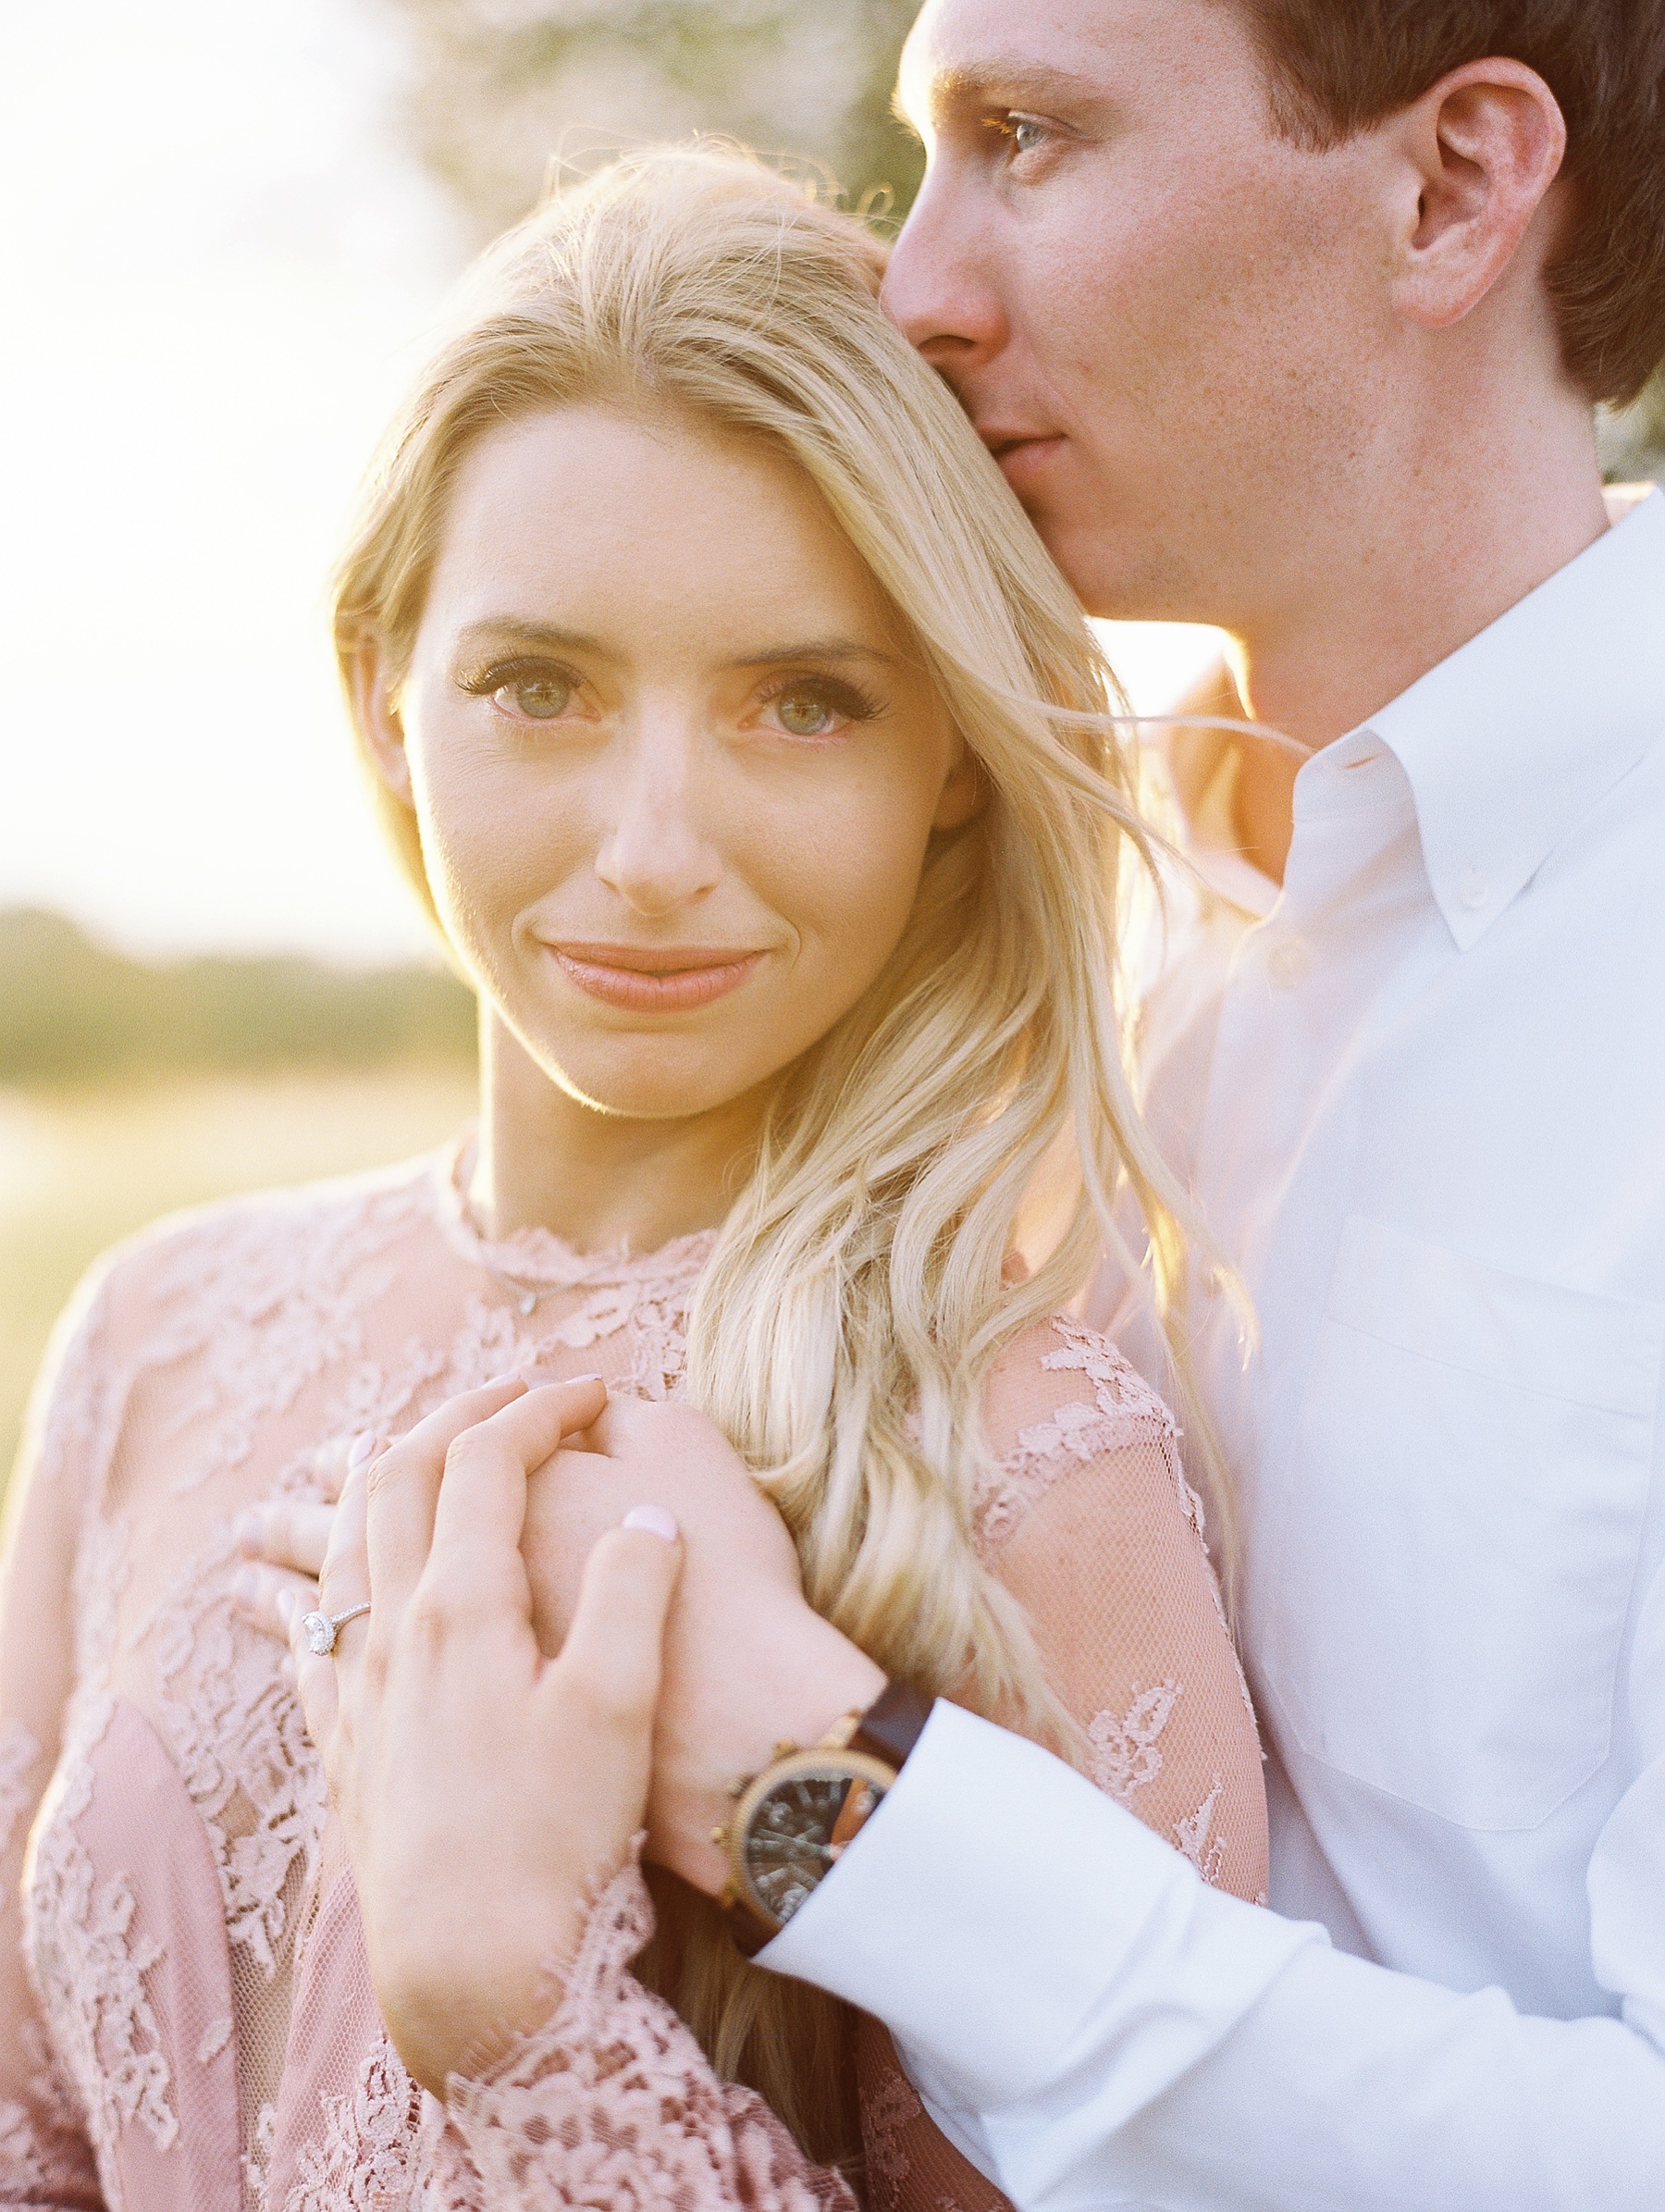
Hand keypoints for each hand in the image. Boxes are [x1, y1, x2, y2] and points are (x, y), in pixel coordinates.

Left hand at [251, 1385, 888, 1900]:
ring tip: (359, 1452)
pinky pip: (304, 1640)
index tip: (591, 1389)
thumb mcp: (620, 1703)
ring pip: (336, 1550)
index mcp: (462, 1605)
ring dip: (354, 1484)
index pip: (486, 1462)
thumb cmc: (555, 1839)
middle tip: (504, 1393)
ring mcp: (359, 1691)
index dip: (538, 1408)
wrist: (473, 1970)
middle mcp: (393, 1633)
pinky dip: (299, 1590)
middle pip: (394, 1481)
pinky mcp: (344, 1750)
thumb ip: (634, 1589)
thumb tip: (646, 1517)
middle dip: (448, 1416)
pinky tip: (292, 1599)